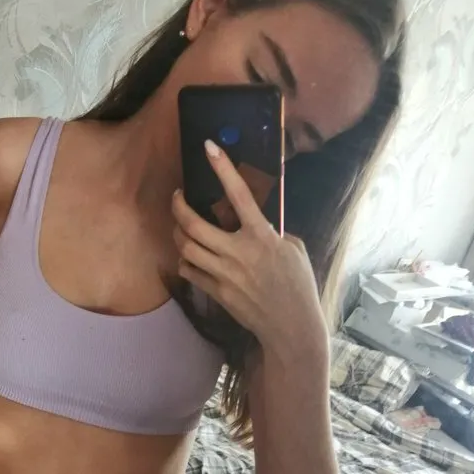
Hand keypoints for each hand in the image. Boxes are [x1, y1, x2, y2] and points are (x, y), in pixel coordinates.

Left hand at [172, 140, 328, 357]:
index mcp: (262, 236)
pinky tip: (189, 256)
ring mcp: (225, 274)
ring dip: (178, 233)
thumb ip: (271, 233)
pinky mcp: (217, 293)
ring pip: (186, 248)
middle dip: (178, 206)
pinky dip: (185, 260)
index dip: (222, 168)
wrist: (291, 325)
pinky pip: (189, 271)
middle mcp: (239, 253)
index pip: (239, 194)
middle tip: (176, 197)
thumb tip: (254, 223)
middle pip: (194, 225)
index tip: (208, 147)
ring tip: (180, 226)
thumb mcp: (293, 250)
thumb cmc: (297, 286)